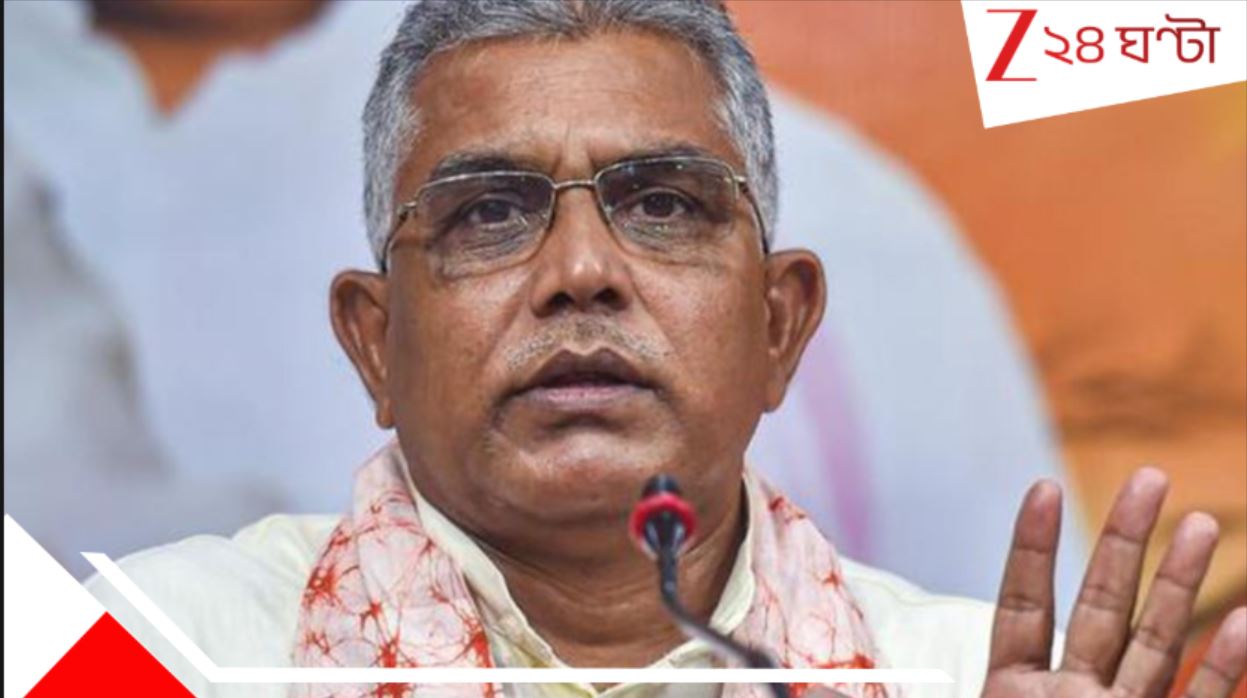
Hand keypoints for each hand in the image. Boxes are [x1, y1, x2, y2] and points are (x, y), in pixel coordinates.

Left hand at [984, 467, 1245, 697]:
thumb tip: (901, 689)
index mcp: (1014, 688)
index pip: (1023, 603)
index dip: (1032, 547)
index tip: (1046, 486)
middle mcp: (1071, 695)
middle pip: (1101, 604)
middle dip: (1124, 541)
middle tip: (1150, 476)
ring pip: (1155, 642)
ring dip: (1179, 582)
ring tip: (1201, 522)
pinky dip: (1222, 666)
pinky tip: (1242, 620)